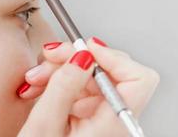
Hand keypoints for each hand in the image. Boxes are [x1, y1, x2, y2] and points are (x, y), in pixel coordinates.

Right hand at [18, 37, 159, 136]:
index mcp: (111, 127)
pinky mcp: (89, 115)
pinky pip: (80, 87)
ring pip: (90, 76)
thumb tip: (81, 57)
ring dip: (61, 70)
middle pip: (109, 72)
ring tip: (37, 78)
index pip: (139, 79)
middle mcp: (113, 121)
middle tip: (49, 56)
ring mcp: (102, 117)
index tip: (87, 50)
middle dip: (74, 60)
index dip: (114, 58)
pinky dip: (60, 81)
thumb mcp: (45, 126)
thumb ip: (63, 88)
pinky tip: (41, 85)